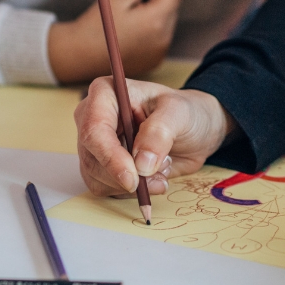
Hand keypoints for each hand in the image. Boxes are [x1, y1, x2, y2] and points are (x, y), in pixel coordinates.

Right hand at [49, 0, 183, 84]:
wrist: (78, 56)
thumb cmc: (96, 24)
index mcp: (157, 21)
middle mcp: (164, 40)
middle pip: (173, 6)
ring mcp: (160, 53)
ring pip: (167, 21)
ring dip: (155, 13)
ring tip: (128, 15)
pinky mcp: (154, 61)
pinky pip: (160, 38)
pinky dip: (151, 29)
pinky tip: (130, 30)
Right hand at [75, 78, 232, 196]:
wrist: (193, 132)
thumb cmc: (184, 113)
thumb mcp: (179, 114)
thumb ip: (159, 133)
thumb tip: (141, 164)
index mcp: (106, 93)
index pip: (94, 129)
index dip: (110, 156)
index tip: (134, 177)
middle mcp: (92, 118)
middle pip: (92, 158)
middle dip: (125, 175)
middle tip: (158, 174)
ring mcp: (94, 144)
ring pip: (97, 178)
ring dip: (132, 184)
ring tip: (160, 168)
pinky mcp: (100, 166)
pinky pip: (105, 189)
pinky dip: (131, 191)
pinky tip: (151, 177)